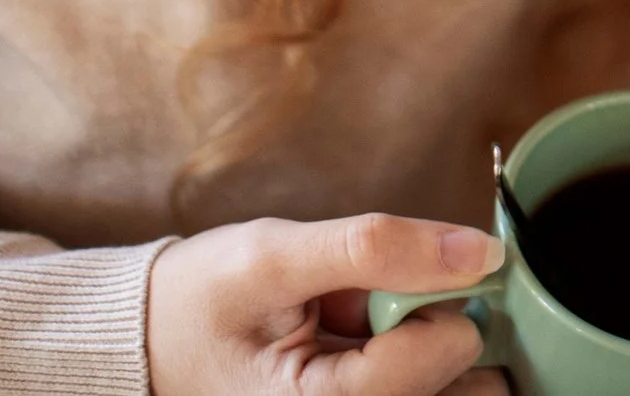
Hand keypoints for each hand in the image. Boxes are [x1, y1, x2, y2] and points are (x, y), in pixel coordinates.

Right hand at [148, 212, 508, 395]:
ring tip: (365, 331)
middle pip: (470, 383)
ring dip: (432, 346)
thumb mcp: (272, 257)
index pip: (446, 348)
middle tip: (376, 308)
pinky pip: (437, 389)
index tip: (378, 279)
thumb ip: (374, 248)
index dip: (432, 292)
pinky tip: (366, 346)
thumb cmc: (199, 302)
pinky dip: (417, 358)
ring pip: (464, 389)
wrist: (149, 343)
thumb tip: (480, 252)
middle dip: (440, 326)